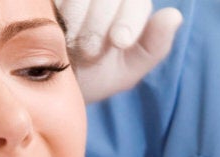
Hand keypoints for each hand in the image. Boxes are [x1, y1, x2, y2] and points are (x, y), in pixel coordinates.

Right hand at [56, 0, 182, 102]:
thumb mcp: (124, 72)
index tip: (118, 41)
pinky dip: (57, 11)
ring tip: (68, 44)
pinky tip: (53, 30)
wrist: (45, 87)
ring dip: (76, 17)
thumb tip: (174, 15)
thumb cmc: (91, 78)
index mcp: (128, 6)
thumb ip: (153, 47)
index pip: (135, 2)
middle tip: (88, 52)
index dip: (128, 19)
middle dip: (99, 24)